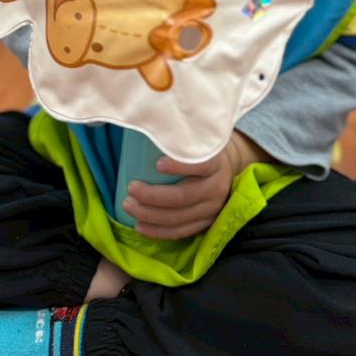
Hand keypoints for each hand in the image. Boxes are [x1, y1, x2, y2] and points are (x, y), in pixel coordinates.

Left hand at [122, 131, 268, 239]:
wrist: (226, 168)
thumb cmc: (200, 151)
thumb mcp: (197, 140)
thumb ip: (178, 137)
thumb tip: (140, 123)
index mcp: (216, 163)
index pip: (201, 165)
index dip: (180, 166)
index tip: (158, 163)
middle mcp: (217, 187)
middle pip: (184, 196)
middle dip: (153, 196)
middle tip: (131, 188)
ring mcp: (212, 209)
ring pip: (179, 218)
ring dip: (150, 215)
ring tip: (129, 206)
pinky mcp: (206, 224)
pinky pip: (181, 232)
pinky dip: (158, 232)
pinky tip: (140, 227)